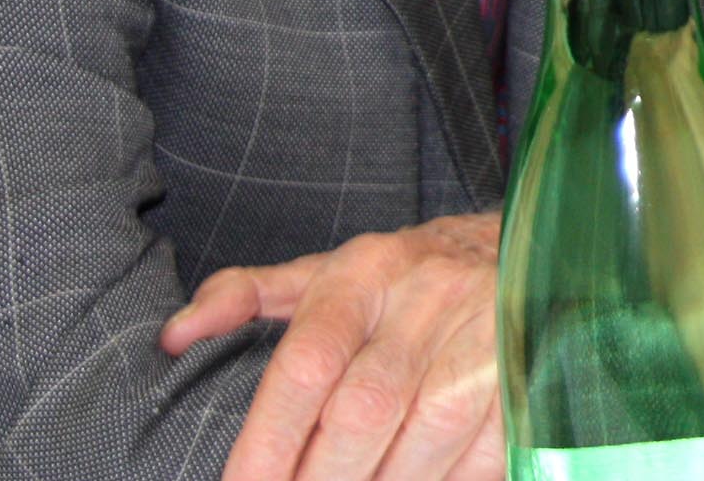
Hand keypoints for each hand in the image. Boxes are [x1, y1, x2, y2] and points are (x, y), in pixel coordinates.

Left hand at [160, 211, 503, 480]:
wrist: (523, 246)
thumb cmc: (402, 278)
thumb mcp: (324, 273)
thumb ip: (246, 297)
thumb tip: (174, 337)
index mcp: (365, 272)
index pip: (307, 363)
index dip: (269, 439)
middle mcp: (429, 297)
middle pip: (363, 412)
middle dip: (322, 479)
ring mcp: (487, 335)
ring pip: (424, 438)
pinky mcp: (529, 374)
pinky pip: (482, 450)